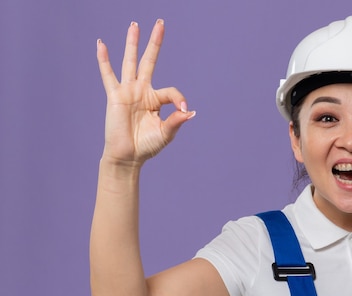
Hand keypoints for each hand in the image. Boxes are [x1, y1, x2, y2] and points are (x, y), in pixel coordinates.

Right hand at [96, 19, 195, 164]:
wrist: (128, 156)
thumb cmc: (147, 146)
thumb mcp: (166, 133)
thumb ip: (176, 121)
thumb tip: (190, 112)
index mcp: (156, 100)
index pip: (171, 91)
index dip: (179, 99)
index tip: (183, 111)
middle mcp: (142, 91)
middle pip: (149, 61)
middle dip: (155, 43)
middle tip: (160, 23)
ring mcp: (128, 92)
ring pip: (130, 62)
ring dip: (132, 43)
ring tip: (135, 25)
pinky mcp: (115, 96)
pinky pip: (108, 75)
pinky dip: (104, 60)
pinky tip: (101, 44)